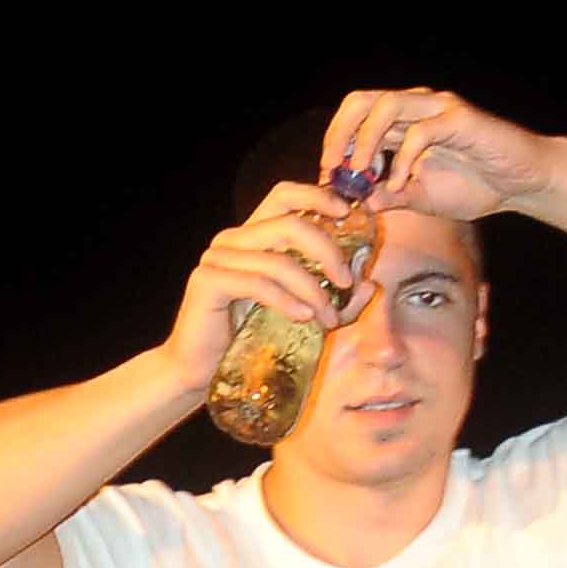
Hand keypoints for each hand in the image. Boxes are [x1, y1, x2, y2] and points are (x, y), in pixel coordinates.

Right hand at [159, 184, 379, 390]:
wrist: (197, 372)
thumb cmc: (246, 343)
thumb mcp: (296, 313)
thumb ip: (331, 297)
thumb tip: (369, 284)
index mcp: (252, 236)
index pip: (284, 195)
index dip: (317, 196)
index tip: (347, 213)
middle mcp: (233, 238)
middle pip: (289, 223)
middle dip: (326, 250)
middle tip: (346, 282)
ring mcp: (218, 257)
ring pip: (278, 259)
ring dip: (311, 289)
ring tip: (328, 318)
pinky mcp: (208, 281)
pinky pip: (258, 284)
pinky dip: (286, 301)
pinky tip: (304, 318)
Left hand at [320, 85, 550, 224]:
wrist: (520, 183)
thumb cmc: (474, 185)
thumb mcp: (421, 198)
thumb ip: (390, 197)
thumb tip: (360, 203)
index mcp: (402, 121)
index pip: (355, 116)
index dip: (334, 143)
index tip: (327, 178)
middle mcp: (416, 106)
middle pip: (361, 101)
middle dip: (340, 134)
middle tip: (333, 170)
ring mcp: (437, 109)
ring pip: (386, 106)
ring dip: (366, 141)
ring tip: (361, 175)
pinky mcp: (459, 120)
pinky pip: (421, 132)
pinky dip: (403, 159)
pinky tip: (401, 185)